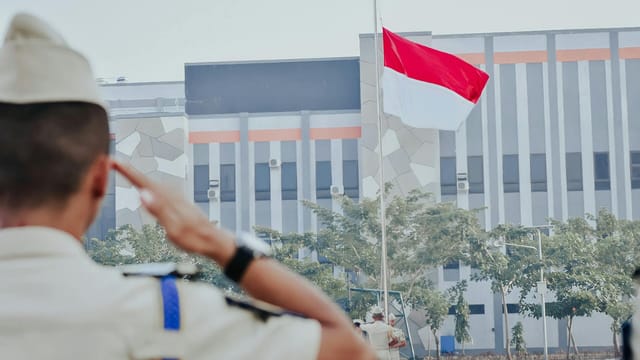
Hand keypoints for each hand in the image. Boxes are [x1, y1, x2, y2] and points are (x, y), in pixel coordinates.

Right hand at [111, 160, 234, 264]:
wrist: (213, 240)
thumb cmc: (194, 237)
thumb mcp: (174, 228)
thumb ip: (158, 210)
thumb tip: (142, 193)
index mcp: (168, 199)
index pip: (143, 182)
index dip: (127, 171)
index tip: (113, 161)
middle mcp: (172, 195)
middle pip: (145, 179)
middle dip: (128, 171)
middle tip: (112, 163)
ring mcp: (175, 197)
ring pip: (151, 183)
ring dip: (137, 176)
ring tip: (123, 170)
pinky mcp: (177, 202)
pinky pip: (158, 189)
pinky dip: (147, 184)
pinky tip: (145, 186)